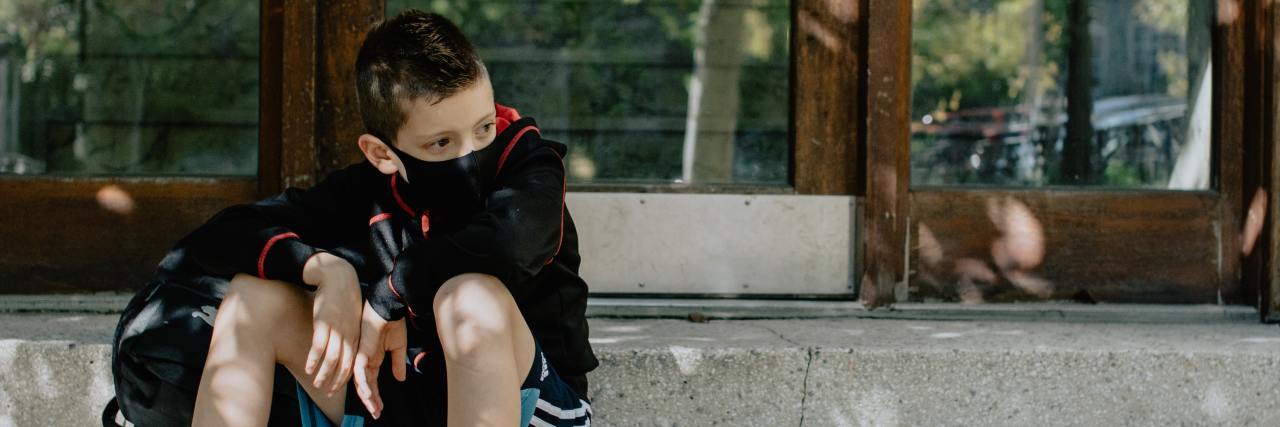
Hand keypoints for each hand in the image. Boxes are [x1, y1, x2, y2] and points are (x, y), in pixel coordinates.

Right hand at [301, 252, 361, 395]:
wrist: (338, 278)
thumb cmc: (343, 299)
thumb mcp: (351, 318)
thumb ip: (348, 334)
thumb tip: (342, 348)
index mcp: (356, 335)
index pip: (353, 362)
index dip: (346, 377)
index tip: (339, 388)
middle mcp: (348, 335)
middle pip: (344, 364)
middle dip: (336, 381)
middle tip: (328, 393)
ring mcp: (336, 330)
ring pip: (331, 359)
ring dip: (324, 374)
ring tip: (317, 384)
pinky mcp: (323, 324)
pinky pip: (318, 347)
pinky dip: (314, 360)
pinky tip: (309, 369)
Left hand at [353, 301, 407, 418]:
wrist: (389, 308)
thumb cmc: (393, 322)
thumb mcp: (397, 347)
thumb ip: (397, 363)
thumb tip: (401, 379)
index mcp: (372, 359)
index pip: (372, 382)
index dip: (376, 396)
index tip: (380, 409)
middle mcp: (365, 360)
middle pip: (365, 385)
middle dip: (371, 401)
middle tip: (376, 414)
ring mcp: (361, 356)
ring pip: (360, 382)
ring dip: (367, 396)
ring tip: (374, 408)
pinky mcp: (361, 351)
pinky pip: (359, 371)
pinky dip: (363, 383)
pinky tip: (368, 394)